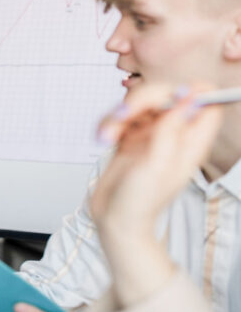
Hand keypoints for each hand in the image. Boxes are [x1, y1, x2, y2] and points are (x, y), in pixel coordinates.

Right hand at [91, 82, 222, 234]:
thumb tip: (189, 98)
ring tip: (107, 136)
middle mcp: (174, 134)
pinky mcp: (129, 137)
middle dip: (141, 99)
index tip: (170, 98)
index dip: (191, 92)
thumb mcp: (158, 166)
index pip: (207, 101)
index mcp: (192, 141)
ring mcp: (151, 134)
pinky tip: (104, 139)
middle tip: (125, 114)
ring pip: (138, 102)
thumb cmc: (140, 202)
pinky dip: (108, 123)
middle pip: (166, 93)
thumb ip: (172, 130)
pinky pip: (119, 116)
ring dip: (118, 115)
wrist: (115, 220)